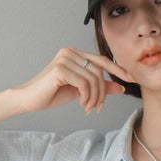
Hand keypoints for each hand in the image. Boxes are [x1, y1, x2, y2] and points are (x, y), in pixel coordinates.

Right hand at [13, 48, 134, 114]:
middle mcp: (70, 52)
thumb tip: (120, 87)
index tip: (131, 78)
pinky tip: (82, 104)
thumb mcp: (81, 90)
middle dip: (102, 93)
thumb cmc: (52, 93)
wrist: (29, 99)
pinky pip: (84, 84)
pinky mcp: (60, 69)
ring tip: (89, 108)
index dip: (118, 69)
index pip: (101, 60)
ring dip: (94, 98)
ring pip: (93, 79)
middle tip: (98, 108)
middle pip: (99, 72)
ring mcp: (65, 59)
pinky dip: (87, 97)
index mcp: (75, 53)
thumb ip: (99, 87)